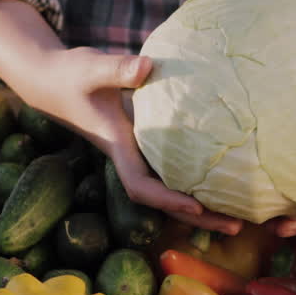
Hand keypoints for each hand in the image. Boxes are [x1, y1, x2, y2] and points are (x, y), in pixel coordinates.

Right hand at [0, 0, 242, 234]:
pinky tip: (229, 186)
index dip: (167, 199)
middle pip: (166, 201)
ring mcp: (141, 156)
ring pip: (174, 191)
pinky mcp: (149, 146)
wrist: (53, 81)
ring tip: (242, 218)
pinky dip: (200, 183)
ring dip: (205, 207)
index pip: (141, 186)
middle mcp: (132, 159)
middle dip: (198, 216)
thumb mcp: (91, 67)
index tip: (195, 205)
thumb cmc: (72, 74)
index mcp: (118, 148)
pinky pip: (177, 173)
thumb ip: (117, 68)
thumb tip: (146, 68)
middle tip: (238, 227)